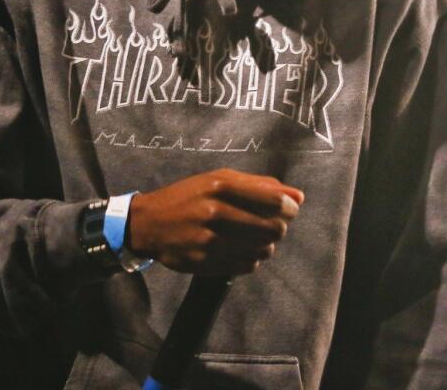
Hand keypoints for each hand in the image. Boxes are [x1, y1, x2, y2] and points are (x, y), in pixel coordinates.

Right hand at [126, 168, 303, 275]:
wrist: (148, 223)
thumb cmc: (189, 196)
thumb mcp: (219, 179)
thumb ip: (260, 185)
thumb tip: (299, 196)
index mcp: (220, 186)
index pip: (273, 201)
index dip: (289, 208)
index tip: (290, 210)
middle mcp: (215, 212)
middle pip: (272, 228)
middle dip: (279, 228)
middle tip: (271, 226)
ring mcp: (208, 240)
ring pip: (261, 250)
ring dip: (265, 245)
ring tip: (254, 238)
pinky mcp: (204, 262)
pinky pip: (245, 266)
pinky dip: (250, 260)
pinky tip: (240, 250)